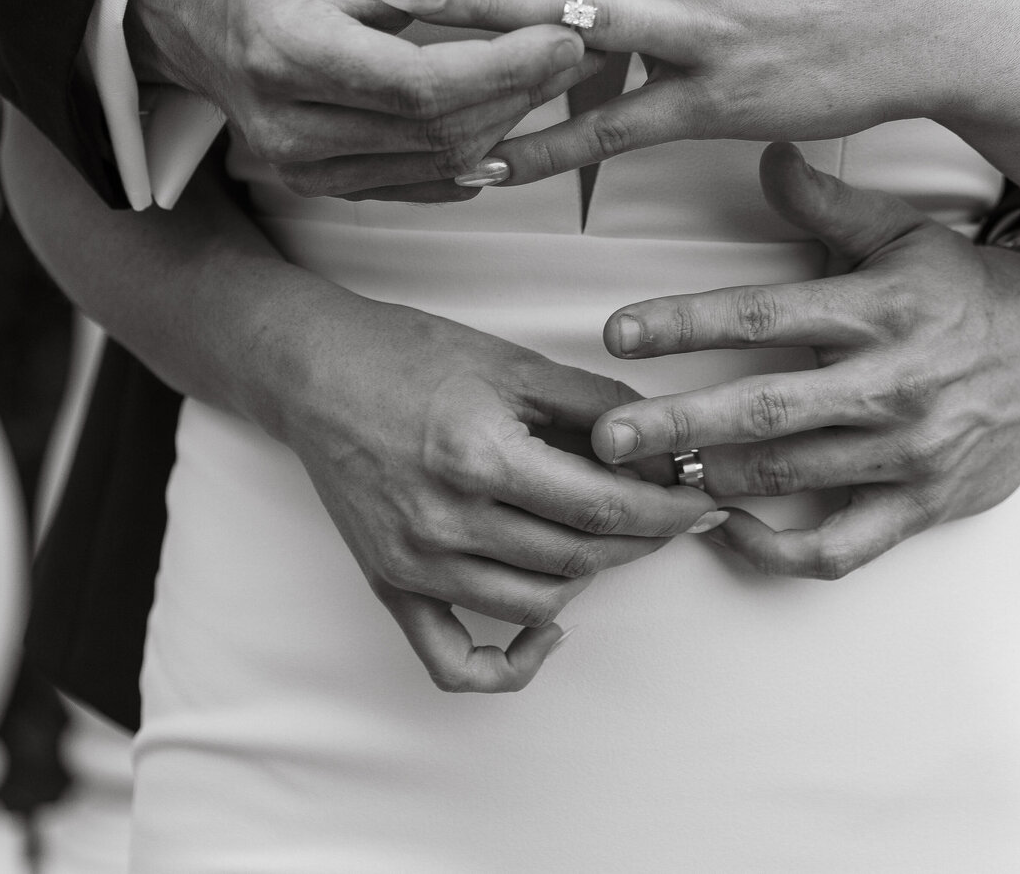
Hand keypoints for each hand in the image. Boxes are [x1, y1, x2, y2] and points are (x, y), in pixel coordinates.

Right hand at [128, 0, 598, 199]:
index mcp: (285, 47)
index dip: (505, 66)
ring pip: (434, 164)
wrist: (201, 8)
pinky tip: (511, 125)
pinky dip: (471, 158)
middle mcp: (283, 121)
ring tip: (554, 77)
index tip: (566, 33)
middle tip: (579, 47)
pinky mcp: (314, 185)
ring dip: (507, 123)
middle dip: (521, 91)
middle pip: (434, 130)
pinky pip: (414, 185)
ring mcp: (295, 164)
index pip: (419, 82)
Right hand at [277, 288, 717, 690]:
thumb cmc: (412, 356)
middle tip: (676, 514)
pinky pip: (455, 660)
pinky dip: (511, 662)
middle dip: (644, 540)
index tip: (702, 501)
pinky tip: (550, 628)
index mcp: (482, 457)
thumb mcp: (514, 364)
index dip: (666, 510)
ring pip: (536, 603)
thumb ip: (593, 406)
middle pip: (579, 560)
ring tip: (615, 539)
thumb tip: (660, 444)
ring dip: (594, 579)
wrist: (317, 373)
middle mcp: (448, 521)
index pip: (603, 510)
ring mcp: (417, 563)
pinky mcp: (392, 585)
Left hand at [583, 143, 1019, 578]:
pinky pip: (842, 549)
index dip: (686, 324)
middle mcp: (889, 384)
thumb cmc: (962, 286)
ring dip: (714, 479)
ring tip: (648, 476)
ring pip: (793, 476)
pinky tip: (729, 532)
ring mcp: (907, 452)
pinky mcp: (923, 505)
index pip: (764, 316)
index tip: (618, 332)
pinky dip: (780, 553)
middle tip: (611, 437)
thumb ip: (825, 203)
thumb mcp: (900, 231)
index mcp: (875, 310)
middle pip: (767, 409)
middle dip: (680, 424)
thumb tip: (765, 155)